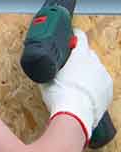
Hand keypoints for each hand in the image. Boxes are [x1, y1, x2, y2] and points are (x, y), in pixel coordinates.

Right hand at [39, 30, 113, 144]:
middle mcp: (95, 62)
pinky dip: (94, 85)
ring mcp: (103, 75)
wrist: (75, 115)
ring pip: (94, 68)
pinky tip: (83, 93)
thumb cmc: (60, 96)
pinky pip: (100, 82)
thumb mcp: (46, 79)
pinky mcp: (108, 88)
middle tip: (68, 67)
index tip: (71, 38)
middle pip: (88, 53)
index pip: (80, 37)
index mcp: (80, 55)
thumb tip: (44, 66)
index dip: (74, 36)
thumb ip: (49, 68)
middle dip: (79, 58)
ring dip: (87, 72)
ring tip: (75, 84)